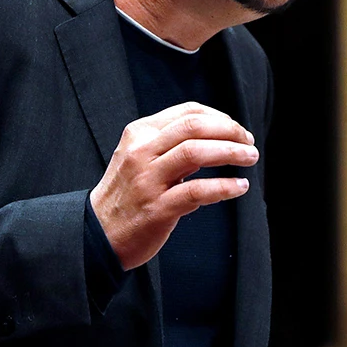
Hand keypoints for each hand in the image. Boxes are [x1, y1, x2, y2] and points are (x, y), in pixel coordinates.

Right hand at [89, 102, 257, 270]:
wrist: (96, 234)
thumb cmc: (126, 194)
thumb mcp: (138, 157)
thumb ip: (169, 144)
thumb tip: (214, 136)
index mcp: (139, 134)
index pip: (187, 112)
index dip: (220, 117)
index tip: (237, 130)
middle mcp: (141, 152)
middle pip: (193, 127)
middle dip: (229, 131)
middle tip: (249, 143)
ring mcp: (147, 180)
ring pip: (195, 153)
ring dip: (231, 153)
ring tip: (250, 159)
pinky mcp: (156, 208)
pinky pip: (197, 191)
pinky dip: (224, 187)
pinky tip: (239, 187)